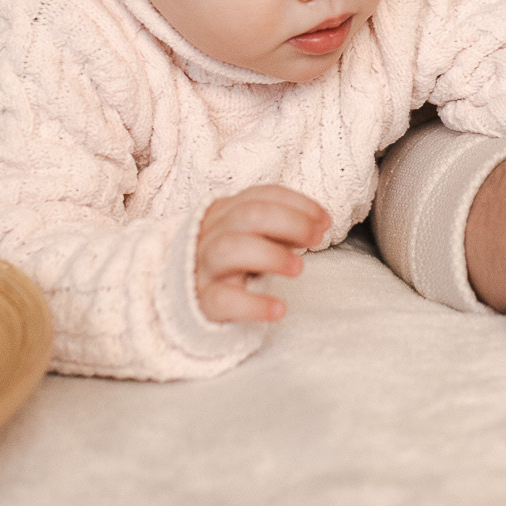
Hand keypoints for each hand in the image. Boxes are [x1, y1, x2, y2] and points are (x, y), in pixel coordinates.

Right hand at [195, 185, 331, 322]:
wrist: (181, 296)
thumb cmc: (229, 262)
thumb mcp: (250, 236)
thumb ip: (278, 228)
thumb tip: (317, 224)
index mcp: (224, 212)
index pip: (261, 195)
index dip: (298, 204)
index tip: (325, 220)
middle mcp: (211, 233)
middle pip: (249, 215)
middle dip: (291, 222)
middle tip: (317, 239)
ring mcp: (203, 266)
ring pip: (231, 249)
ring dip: (271, 255)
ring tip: (298, 268)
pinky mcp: (202, 301)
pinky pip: (224, 299)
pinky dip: (254, 304)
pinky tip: (279, 309)